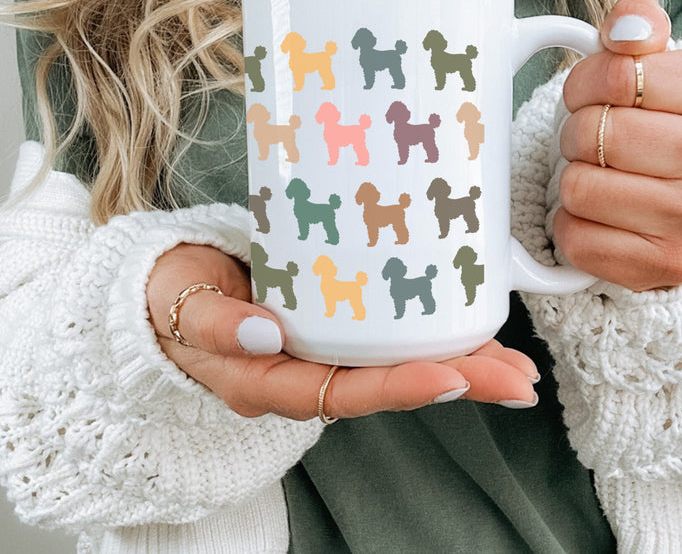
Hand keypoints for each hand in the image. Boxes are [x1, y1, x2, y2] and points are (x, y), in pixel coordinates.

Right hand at [146, 243, 540, 418]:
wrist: (163, 289)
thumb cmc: (170, 300)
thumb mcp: (181, 309)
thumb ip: (216, 323)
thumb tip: (266, 332)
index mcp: (269, 381)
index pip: (344, 392)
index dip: (401, 387)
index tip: (454, 376)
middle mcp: (304, 373)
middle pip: (387, 384)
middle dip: (456, 382)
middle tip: (517, 378)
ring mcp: (320, 349)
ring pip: (395, 363)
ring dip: (457, 361)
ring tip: (514, 361)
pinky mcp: (329, 320)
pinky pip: (384, 334)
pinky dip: (428, 329)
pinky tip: (467, 320)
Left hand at [556, 0, 681, 290]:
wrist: (679, 193)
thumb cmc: (656, 122)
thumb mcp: (651, 62)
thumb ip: (635, 24)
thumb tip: (626, 28)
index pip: (614, 75)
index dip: (585, 84)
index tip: (597, 95)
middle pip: (593, 133)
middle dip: (578, 132)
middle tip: (596, 140)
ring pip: (579, 187)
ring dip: (574, 178)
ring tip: (602, 175)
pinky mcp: (670, 266)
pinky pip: (577, 239)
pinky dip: (572, 226)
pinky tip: (601, 216)